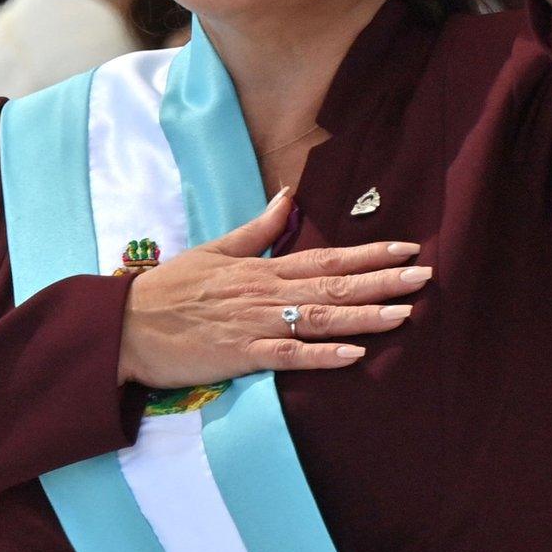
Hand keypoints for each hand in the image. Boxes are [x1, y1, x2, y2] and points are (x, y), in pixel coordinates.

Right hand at [118, 190, 429, 388]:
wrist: (127, 324)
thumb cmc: (170, 289)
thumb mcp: (215, 250)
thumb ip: (258, 229)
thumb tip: (288, 196)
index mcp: (263, 268)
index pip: (327, 258)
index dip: (370, 254)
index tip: (408, 248)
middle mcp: (266, 293)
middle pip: (334, 286)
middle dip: (383, 281)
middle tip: (425, 276)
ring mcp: (255, 324)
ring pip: (320, 319)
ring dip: (365, 316)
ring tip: (405, 313)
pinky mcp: (241, 355)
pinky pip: (289, 356)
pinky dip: (322, 356)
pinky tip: (354, 355)